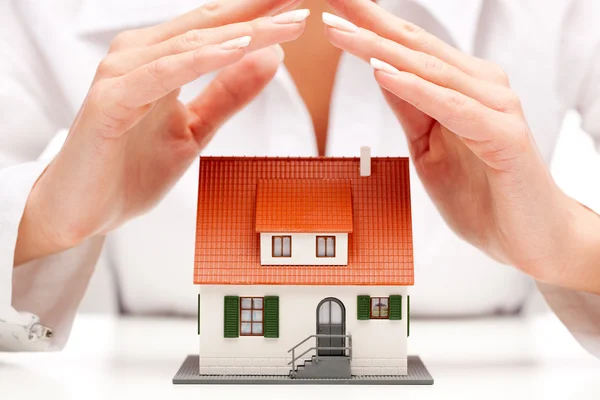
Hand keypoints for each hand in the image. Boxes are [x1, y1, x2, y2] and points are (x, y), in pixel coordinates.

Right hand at [15, 0, 308, 264]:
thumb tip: (271, 57)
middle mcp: (139, 56)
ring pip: (192, 44)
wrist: (84, 212)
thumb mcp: (195, 130)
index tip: (298, 6)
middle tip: (299, 0)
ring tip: (288, 22)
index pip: (217, 28)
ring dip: (243, 32)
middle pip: (208, 25)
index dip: (259, 14)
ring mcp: (122, 74)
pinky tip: (238, 48)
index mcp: (159, 59)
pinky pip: (164, 73)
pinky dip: (202, 59)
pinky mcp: (111, 101)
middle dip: (258, 11)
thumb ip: (229, 94)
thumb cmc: (132, 168)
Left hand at [323, 0, 599, 292]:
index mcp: (461, 87)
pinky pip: (452, 107)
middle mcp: (481, 87)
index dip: (369, 25)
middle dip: (368, 21)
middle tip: (331, 0)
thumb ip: (411, 109)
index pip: (408, 48)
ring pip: (429, 70)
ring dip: (380, 49)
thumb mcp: (429, 148)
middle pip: (415, 46)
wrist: (530, 238)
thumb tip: (380, 71)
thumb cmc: (484, 195)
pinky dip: (416, 89)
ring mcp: (495, 107)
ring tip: (340, 31)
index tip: (333, 7)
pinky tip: (382, 73)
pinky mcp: (504, 135)